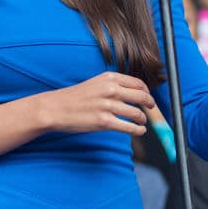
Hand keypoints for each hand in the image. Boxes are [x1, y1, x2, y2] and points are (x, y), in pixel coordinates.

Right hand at [39, 72, 155, 135]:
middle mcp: (110, 90)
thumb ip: (113, 85)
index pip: (137, 83)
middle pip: (141, 96)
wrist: (56, 108)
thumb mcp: (95, 83)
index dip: (146, 91)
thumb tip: (131, 92)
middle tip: (151, 108)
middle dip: (150, 104)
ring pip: (136, 113)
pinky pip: (129, 127)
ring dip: (143, 119)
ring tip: (142, 122)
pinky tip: (139, 131)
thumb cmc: (75, 97)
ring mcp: (108, 106)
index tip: (148, 97)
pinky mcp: (104, 121)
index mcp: (109, 78)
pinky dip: (138, 130)